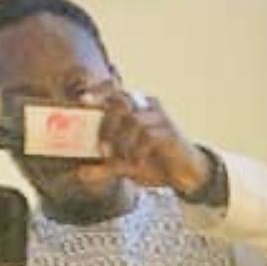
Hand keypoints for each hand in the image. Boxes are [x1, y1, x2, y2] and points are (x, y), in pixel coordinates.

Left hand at [93, 88, 211, 196]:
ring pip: (133, 119)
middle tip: (102, 149)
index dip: (98, 90)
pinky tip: (138, 164)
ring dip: (122, 143)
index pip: (114, 89)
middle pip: (121, 101)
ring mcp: (160, 117)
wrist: (187, 176)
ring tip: (120, 162)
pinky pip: (148, 135)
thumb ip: (105, 167)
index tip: (82, 99)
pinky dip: (138, 151)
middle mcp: (146, 106)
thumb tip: (80, 173)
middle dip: (107, 125)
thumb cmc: (156, 164)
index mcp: (134, 108)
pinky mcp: (170, 132)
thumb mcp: (126, 167)